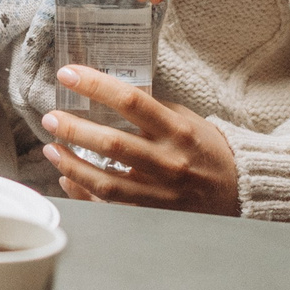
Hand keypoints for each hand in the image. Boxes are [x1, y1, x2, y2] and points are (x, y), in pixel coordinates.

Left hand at [39, 66, 237, 215]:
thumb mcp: (186, 120)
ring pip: (105, 182)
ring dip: (71, 165)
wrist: (238, 192)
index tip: (68, 74)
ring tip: (51, 149)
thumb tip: (109, 94)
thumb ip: (151, 109)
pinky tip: (66, 177)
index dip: (95, 86)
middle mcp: (168, 162)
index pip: (131, 101)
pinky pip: (109, 206)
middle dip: (74, 129)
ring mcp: (159, 193)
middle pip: (112, 144)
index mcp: (177, 130)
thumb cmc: (207, 150)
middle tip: (51, 118)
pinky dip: (83, 192)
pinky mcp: (152, 214)